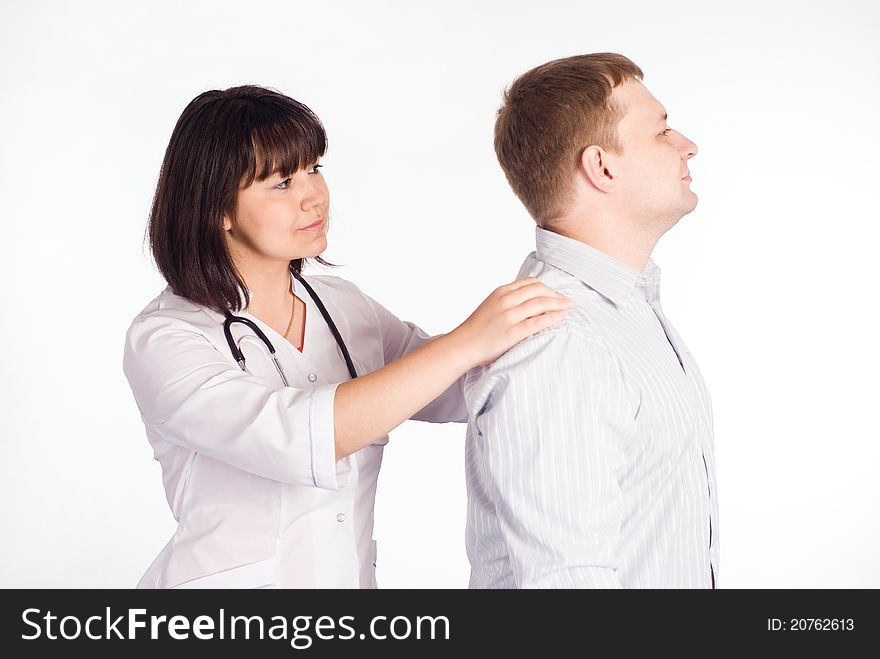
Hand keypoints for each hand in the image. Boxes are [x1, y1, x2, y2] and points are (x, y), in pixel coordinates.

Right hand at [450, 278, 570, 367]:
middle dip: (556, 294)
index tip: (555, 294)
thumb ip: (508, 299)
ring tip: (567, 307)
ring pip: (541, 303)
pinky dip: (553, 317)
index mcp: (501, 292)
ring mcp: (509, 316)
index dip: (547, 288)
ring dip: (558, 304)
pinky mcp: (513, 332)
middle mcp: (506, 301)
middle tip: (566, 301)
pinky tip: (560, 317)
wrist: (464, 344)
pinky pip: (538, 321)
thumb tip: (529, 298)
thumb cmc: (478, 328)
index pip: (531, 283)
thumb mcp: (491, 304)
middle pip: (539, 290)